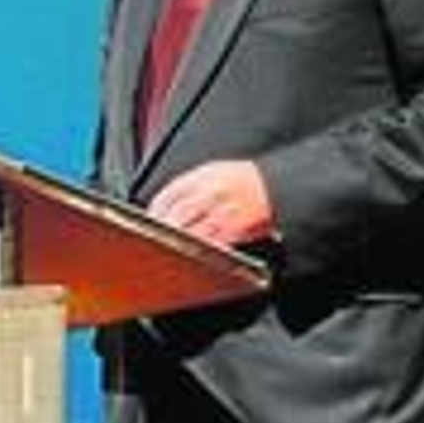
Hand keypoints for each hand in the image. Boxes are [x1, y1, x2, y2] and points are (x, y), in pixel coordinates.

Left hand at [147, 160, 275, 245]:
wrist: (273, 186)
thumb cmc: (243, 179)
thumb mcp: (213, 170)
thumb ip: (189, 184)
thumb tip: (165, 202)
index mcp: (202, 177)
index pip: (168, 195)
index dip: (155, 209)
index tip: (150, 218)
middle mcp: (210, 194)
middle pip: (177, 214)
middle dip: (162, 227)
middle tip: (152, 236)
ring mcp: (222, 213)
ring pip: (191, 231)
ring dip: (177, 240)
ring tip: (168, 246)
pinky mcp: (234, 230)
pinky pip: (211, 243)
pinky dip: (199, 249)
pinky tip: (191, 252)